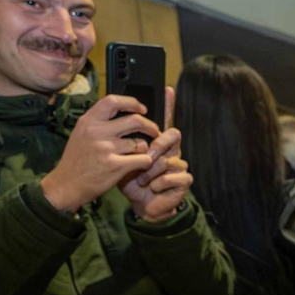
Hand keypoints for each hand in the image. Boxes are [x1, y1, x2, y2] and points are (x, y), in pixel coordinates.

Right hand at [41, 92, 162, 212]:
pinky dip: (146, 162)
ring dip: (146, 149)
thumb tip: (124, 112)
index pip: (113, 101)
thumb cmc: (77, 160)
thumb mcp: (81, 134)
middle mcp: (96, 132)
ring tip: (141, 153)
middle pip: (135, 120)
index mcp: (88, 121)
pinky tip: (141, 165)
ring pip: (141, 143)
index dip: (132, 102)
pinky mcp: (115, 165)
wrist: (66, 185)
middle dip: (150, 126)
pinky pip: (143, 159)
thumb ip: (99, 123)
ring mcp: (106, 148)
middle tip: (155, 132)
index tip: (142, 108)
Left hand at [120, 88, 187, 221]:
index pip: (162, 120)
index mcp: (154, 142)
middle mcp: (169, 150)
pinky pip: (174, 176)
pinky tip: (153, 188)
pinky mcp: (184, 180)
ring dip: (152, 172)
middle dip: (157, 145)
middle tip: (147, 156)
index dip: (167, 104)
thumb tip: (111, 119)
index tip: (167, 88)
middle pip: (171, 134)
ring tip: (142, 180)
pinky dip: (159, 184)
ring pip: (170, 159)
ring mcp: (178, 164)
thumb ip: (121, 142)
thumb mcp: (120, 159)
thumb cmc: (129, 181)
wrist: (141, 206)